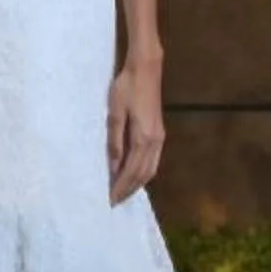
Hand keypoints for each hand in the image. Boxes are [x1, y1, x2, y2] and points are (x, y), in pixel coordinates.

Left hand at [107, 58, 165, 204]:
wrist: (146, 70)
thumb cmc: (126, 88)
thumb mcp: (115, 113)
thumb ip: (115, 141)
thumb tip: (113, 166)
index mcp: (143, 139)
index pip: (131, 171)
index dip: (121, 186)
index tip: (110, 199)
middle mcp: (155, 142)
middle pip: (143, 175)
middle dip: (130, 189)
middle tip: (115, 201)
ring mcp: (160, 138)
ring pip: (151, 170)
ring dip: (138, 183)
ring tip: (124, 192)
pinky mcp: (159, 133)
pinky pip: (153, 161)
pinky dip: (144, 173)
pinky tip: (135, 174)